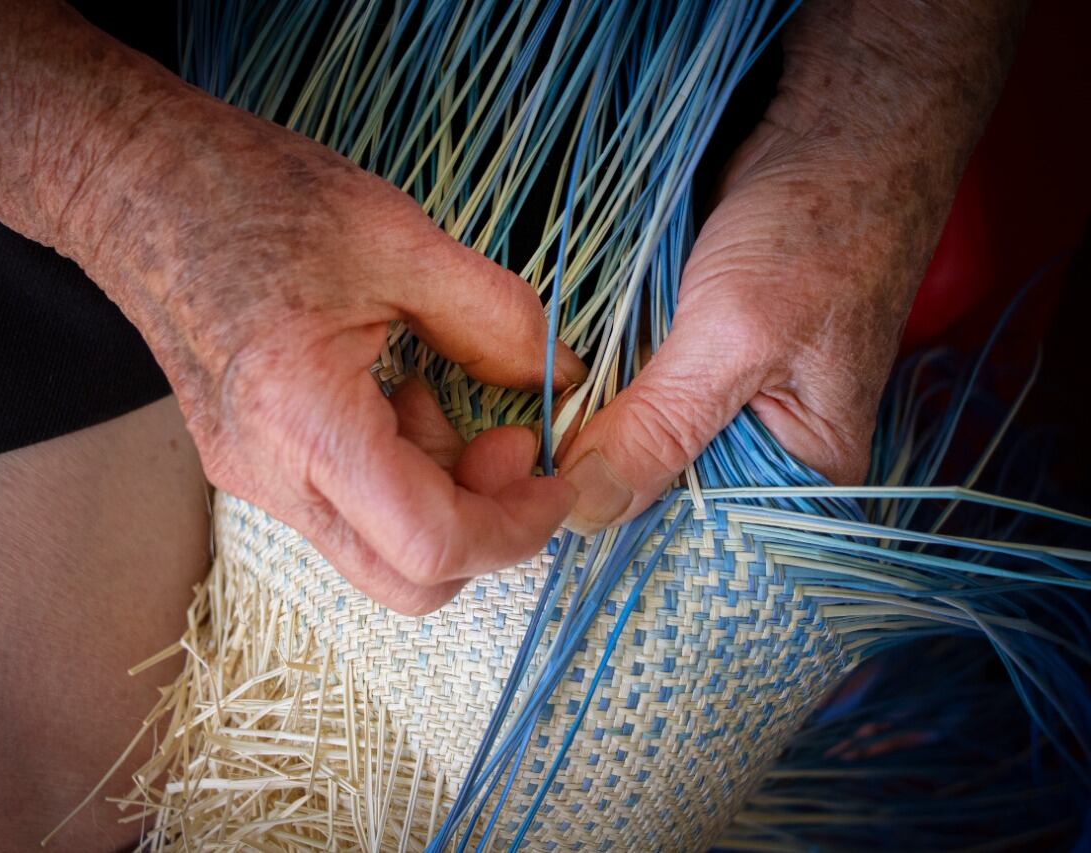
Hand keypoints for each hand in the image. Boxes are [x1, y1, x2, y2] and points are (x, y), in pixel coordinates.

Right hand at [75, 101, 583, 614]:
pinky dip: (398, 474)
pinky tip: (396, 394)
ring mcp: (251, 480)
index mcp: (303, 417)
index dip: (517, 527)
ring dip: (440, 494)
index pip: (430, 544)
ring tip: (437, 392)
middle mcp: (268, 475)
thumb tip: (557, 376)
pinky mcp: (249, 467)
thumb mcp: (399, 238)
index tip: (556, 477)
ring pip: (378, 550)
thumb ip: (495, 318)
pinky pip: (346, 508)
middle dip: (484, 528)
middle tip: (510, 443)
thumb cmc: (252, 198)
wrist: (139, 191)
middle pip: (405, 581)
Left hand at [556, 0, 1022, 534]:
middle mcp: (761, 451)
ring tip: (521, 440)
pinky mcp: (689, 358)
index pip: (702, 540)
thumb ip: (664, 424)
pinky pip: (632, 395)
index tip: (545, 523)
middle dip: (598, 479)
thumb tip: (583, 505)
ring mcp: (721, 403)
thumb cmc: (815, 232)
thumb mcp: (737, 336)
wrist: (829, 131)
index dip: (625, 533)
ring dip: (588, 433)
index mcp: (803, 475)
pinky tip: (548, 396)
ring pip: (637, 443)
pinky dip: (597, 390)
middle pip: (661, 496)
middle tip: (517, 476)